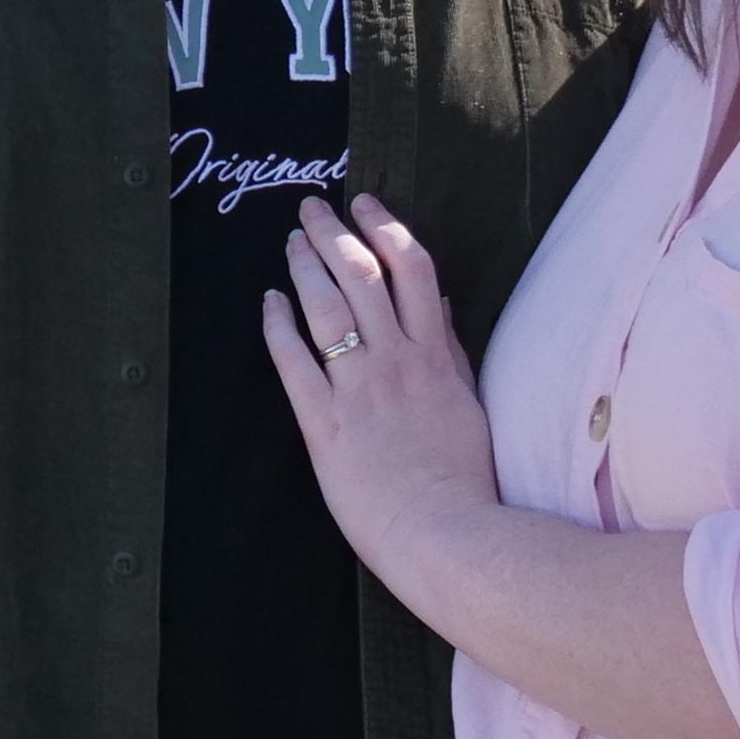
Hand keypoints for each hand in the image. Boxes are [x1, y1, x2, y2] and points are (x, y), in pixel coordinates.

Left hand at [263, 192, 502, 584]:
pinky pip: (294, 361)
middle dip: (332, 232)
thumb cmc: (465, 480)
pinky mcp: (324, 423)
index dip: (385, 227)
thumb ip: (451, 353)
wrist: (446, 535)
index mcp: (435, 356)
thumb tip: (438, 305)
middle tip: (311, 207)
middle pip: (361, 275)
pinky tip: (269, 301)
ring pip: (326, 307)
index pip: (412, 269)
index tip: (365, 204)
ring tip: (291, 242)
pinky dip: (279, 324)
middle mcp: (396, 361)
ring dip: (304, 266)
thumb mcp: (470, 405)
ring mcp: (358, 390)